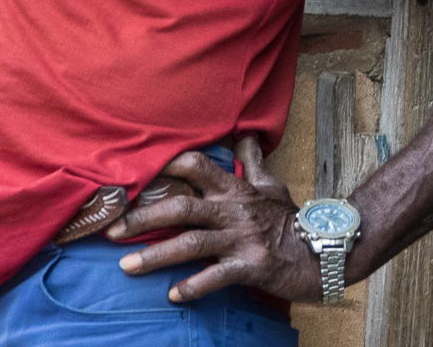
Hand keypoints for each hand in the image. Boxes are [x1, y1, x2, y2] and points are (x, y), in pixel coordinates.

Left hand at [104, 138, 322, 302]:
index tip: (136, 177)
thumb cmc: (290, 217)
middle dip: (143, 218)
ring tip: (126, 267)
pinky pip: (216, 276)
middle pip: (182, 207)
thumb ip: (253, 163)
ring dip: (156, 256)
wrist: (320, 249)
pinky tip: (173, 295)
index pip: (196, 167)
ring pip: (191, 243)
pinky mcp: (250, 266)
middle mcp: (233, 210)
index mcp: (235, 189)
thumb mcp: (272, 184)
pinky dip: (194, 286)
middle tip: (112, 230)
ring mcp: (240, 238)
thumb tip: (244, 137)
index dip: (166, 168)